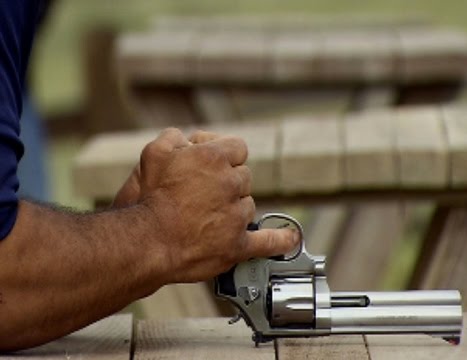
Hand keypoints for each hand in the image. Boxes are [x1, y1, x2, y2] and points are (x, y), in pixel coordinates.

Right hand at [115, 128, 298, 284]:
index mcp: (214, 158)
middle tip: (200, 194)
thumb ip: (176, 137)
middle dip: (225, 182)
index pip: (237, 147)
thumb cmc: (148, 198)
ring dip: (234, 208)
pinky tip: (289, 238)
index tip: (208, 163)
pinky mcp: (237, 244)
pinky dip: (281, 240)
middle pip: (243, 176)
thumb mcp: (154, 153)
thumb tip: (187, 138)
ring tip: (206, 218)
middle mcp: (230, 183)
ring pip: (247, 205)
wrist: (147, 242)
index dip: (222, 153)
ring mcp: (237, 216)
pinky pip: (267, 242)